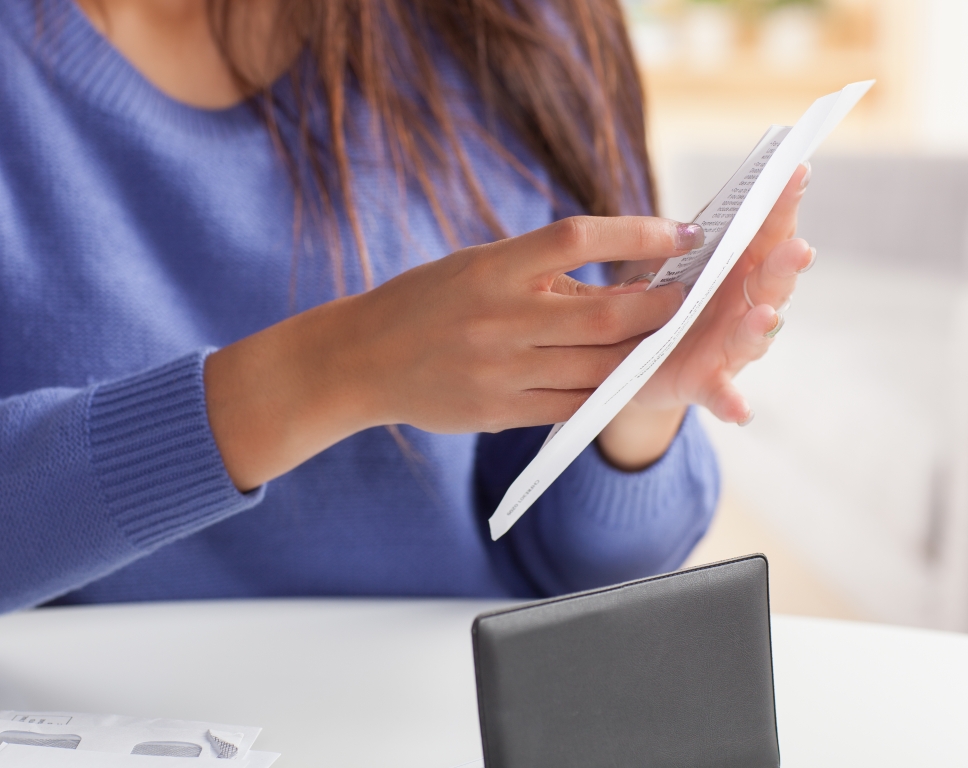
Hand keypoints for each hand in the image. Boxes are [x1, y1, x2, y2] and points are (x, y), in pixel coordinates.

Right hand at [205, 216, 702, 489]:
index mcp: (492, 267)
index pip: (576, 238)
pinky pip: (572, 405)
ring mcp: (500, 370)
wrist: (361, 361)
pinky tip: (628, 380)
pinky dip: (607, 393)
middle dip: (660, 307)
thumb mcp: (476, 270)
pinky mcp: (498, 411)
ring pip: (597, 366)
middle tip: (690, 298)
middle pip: (604, 313)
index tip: (680, 233)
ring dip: (643, 353)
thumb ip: (540, 276)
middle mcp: (499, 317)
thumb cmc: (425, 304)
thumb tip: (621, 279)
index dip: (637, 234)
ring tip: (669, 341)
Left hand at [599, 163, 814, 467]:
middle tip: (798, 249)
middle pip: (770, 283)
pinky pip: (721, 395)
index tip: (797, 172)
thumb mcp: (666, 269)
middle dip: (784, 266)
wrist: (635, 363)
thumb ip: (681, 247)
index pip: (766, 232)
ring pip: (751, 336)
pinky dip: (732, 402)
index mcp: (737, 271)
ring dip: (760, 326)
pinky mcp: (704, 383)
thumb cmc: (661, 305)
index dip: (782, 204)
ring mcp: (728, 347)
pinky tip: (740, 410)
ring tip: (764, 316)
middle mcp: (743, 307)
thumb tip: (691, 226)